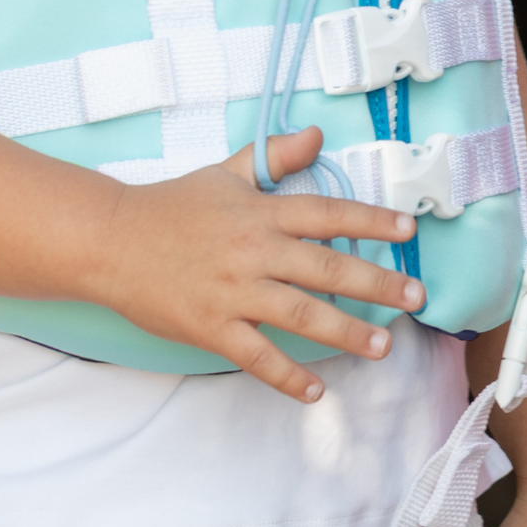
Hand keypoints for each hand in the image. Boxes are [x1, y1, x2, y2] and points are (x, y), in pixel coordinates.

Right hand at [98, 126, 423, 400]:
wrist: (111, 241)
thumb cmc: (171, 207)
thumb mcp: (226, 174)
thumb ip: (275, 156)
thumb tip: (317, 135)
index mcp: (261, 212)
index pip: (328, 213)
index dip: (371, 221)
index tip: (408, 230)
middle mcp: (254, 251)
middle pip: (328, 268)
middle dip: (377, 284)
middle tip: (415, 297)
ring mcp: (233, 293)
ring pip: (301, 315)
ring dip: (346, 333)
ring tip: (381, 346)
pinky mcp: (210, 327)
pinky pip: (256, 357)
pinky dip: (287, 376)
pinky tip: (315, 391)